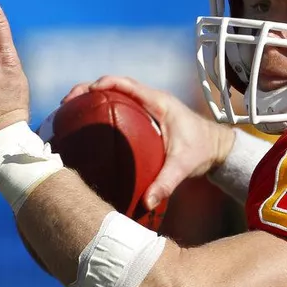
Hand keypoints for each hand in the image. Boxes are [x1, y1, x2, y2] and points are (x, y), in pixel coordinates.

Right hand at [63, 76, 234, 208]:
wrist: (219, 148)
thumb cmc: (203, 150)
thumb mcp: (184, 166)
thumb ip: (165, 183)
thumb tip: (146, 202)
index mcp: (158, 102)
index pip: (126, 84)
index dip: (103, 84)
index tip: (84, 94)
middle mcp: (151, 100)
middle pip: (114, 86)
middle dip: (88, 90)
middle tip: (67, 104)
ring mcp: (148, 107)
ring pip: (115, 95)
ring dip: (92, 99)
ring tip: (69, 113)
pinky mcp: (146, 116)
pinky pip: (120, 107)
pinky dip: (103, 110)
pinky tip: (88, 127)